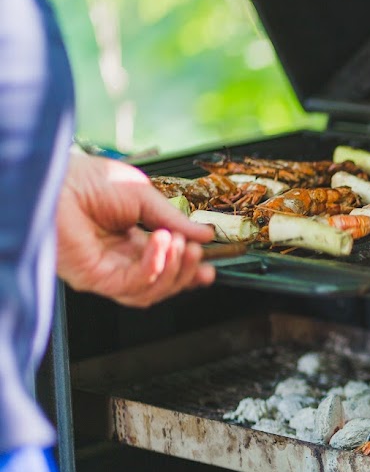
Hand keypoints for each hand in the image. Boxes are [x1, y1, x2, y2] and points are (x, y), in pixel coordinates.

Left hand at [56, 152, 215, 306]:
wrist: (57, 179)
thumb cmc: (87, 181)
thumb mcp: (144, 196)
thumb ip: (174, 219)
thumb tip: (206, 234)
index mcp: (128, 241)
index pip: (163, 266)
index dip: (188, 269)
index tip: (209, 264)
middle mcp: (117, 261)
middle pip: (161, 284)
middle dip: (186, 271)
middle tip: (199, 251)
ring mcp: (106, 272)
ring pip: (150, 292)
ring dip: (173, 270)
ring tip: (181, 243)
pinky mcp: (95, 278)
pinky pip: (134, 284)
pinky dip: (154, 266)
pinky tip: (161, 243)